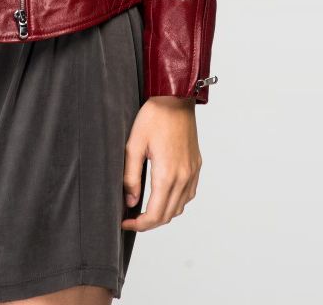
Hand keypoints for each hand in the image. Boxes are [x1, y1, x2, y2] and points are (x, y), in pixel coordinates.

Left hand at [121, 95, 202, 230]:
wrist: (176, 97)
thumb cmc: (153, 117)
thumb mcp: (134, 145)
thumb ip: (130, 176)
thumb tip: (130, 201)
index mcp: (167, 174)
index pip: (155, 214)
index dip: (139, 224)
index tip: (126, 222)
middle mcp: (184, 177)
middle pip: (168, 215)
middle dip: (149, 223)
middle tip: (132, 218)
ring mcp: (192, 172)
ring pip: (180, 207)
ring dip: (163, 213)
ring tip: (145, 208)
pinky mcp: (196, 165)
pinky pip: (188, 194)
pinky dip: (176, 201)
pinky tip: (163, 194)